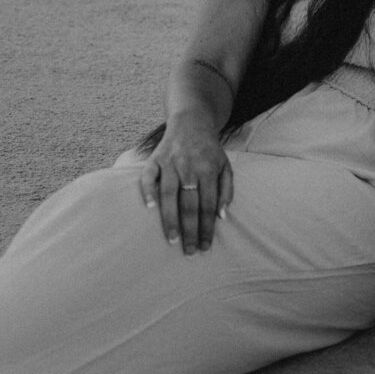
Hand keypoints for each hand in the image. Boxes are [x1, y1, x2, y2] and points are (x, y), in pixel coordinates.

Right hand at [138, 111, 232, 253]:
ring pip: (169, 195)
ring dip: (170, 219)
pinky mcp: (155, 158)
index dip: (207, 228)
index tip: (205, 247)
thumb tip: (222, 217)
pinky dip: (147, 191)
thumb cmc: (210, 150)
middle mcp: (189, 167)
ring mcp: (171, 162)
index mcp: (208, 170)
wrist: (192, 121)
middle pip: (190, 204)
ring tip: (172, 240)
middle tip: (190, 252)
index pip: (208, 205)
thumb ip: (226, 190)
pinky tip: (148, 209)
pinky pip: (148, 176)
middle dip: (190, 231)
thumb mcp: (226, 166)